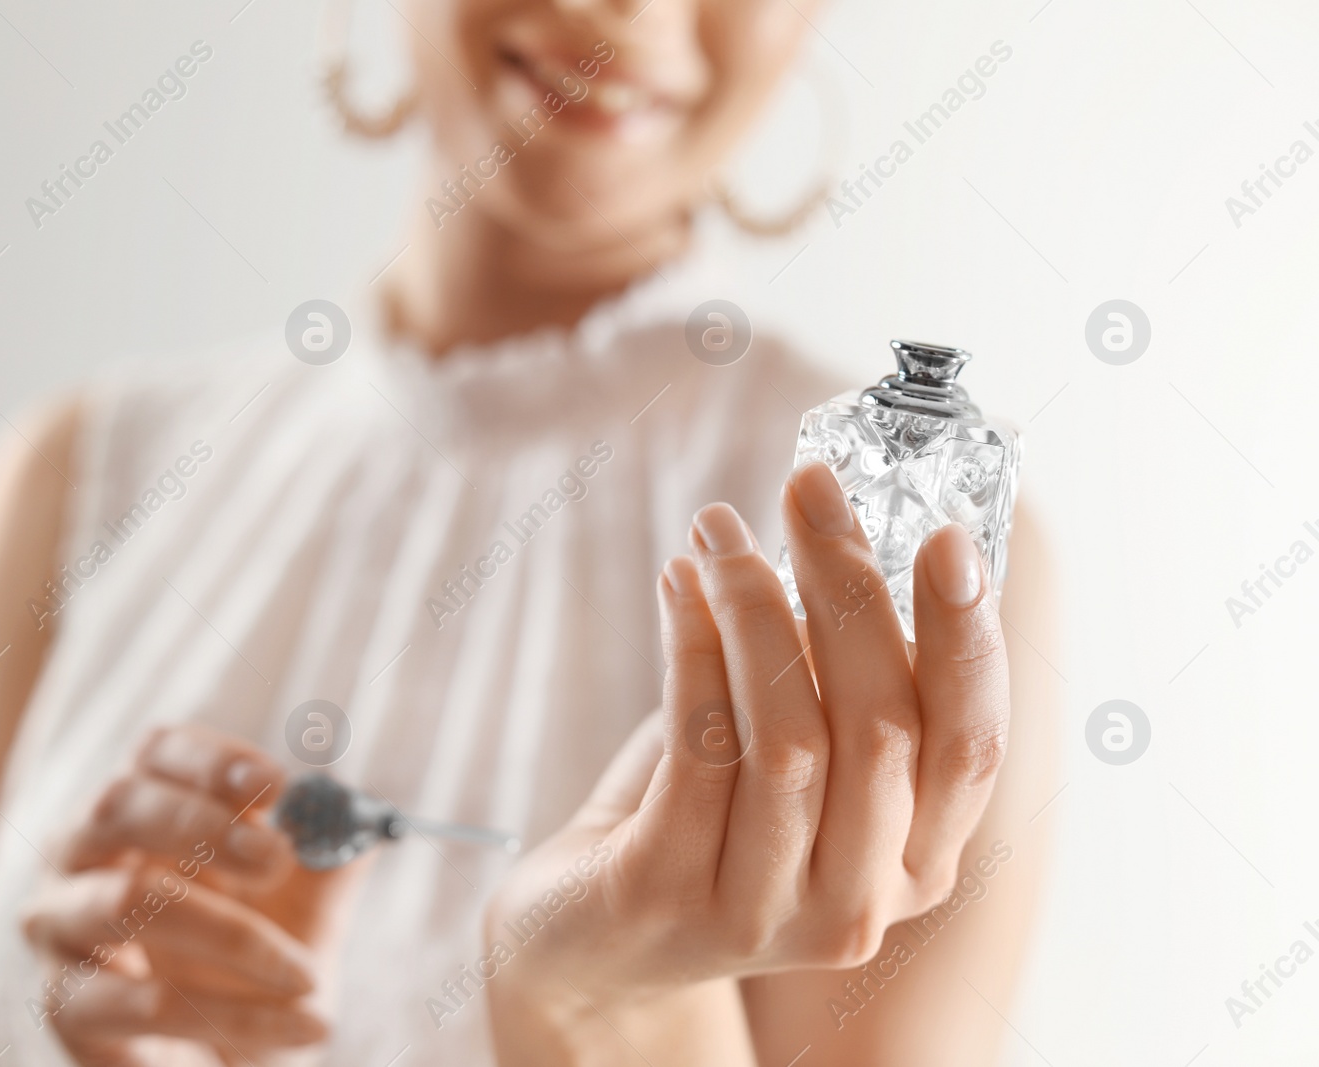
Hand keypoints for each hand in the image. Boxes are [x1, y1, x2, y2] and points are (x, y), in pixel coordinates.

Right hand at [21, 724, 364, 1065]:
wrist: (226, 1061)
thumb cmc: (256, 963)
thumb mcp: (307, 903)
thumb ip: (331, 855)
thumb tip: (357, 815)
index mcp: (144, 806)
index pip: (158, 753)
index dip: (213, 761)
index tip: (276, 783)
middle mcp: (84, 852)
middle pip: (120, 805)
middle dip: (204, 825)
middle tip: (278, 859)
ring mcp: (62, 927)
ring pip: (125, 901)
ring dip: (230, 934)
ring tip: (308, 975)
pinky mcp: (67, 1007)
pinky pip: (145, 1003)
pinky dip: (237, 1017)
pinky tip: (303, 1024)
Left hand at [484, 463, 1010, 1061]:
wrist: (591, 934)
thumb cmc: (709, 815)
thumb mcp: (798, 751)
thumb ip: (842, 678)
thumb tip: (848, 534)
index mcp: (917, 862)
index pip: (972, 746)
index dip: (967, 639)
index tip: (944, 536)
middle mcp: (858, 903)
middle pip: (883, 728)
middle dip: (849, 587)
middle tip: (808, 490)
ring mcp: (763, 911)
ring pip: (790, 738)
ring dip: (757, 608)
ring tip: (720, 530)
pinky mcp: (666, 896)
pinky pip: (698, 748)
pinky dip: (693, 647)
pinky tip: (679, 584)